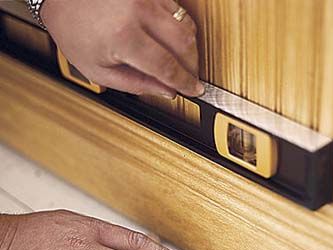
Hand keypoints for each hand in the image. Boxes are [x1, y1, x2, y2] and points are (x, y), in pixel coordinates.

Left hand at [41, 0, 203, 97]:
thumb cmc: (73, 28)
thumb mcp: (98, 70)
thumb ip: (136, 84)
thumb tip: (167, 91)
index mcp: (124, 37)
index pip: (167, 67)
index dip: (185, 82)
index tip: (193, 90)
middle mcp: (139, 11)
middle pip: (185, 44)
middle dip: (192, 66)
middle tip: (189, 78)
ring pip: (186, 25)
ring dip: (189, 48)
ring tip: (182, 62)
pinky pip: (178, 9)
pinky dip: (181, 28)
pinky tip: (174, 40)